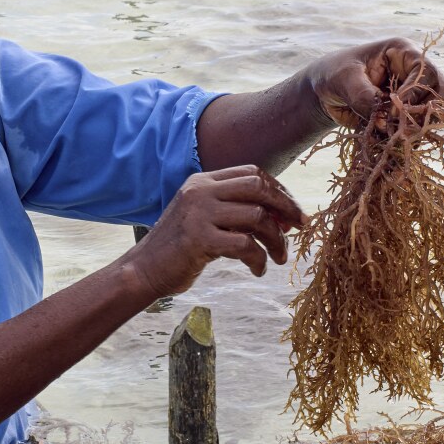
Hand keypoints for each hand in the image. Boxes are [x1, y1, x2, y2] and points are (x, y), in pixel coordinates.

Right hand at [126, 165, 306, 296]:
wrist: (144, 271)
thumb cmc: (179, 250)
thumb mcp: (205, 220)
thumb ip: (235, 212)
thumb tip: (283, 216)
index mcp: (202, 182)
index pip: (251, 173)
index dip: (278, 190)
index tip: (292, 212)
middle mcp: (200, 191)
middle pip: (259, 187)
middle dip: (286, 206)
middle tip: (300, 227)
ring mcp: (198, 214)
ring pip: (257, 217)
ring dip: (276, 240)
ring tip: (279, 258)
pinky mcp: (199, 239)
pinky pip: (245, 245)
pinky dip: (259, 260)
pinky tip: (258, 270)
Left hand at [299, 37, 443, 130]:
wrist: (324, 92)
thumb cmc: (333, 74)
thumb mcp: (344, 80)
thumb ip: (364, 96)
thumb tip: (386, 121)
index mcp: (402, 52)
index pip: (426, 71)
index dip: (415, 93)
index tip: (394, 112)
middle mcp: (414, 71)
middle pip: (441, 91)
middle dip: (426, 111)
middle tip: (403, 127)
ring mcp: (414, 93)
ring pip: (436, 111)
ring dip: (420, 126)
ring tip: (397, 136)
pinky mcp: (407, 113)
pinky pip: (421, 127)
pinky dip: (412, 137)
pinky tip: (394, 141)